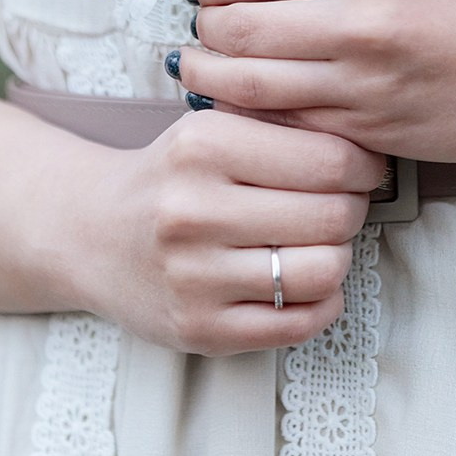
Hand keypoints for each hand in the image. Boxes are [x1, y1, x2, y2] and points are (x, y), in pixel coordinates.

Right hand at [67, 110, 384, 355]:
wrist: (89, 233)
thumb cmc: (168, 178)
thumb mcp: (209, 127)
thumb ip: (278, 126)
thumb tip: (367, 144)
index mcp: (202, 146)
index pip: (329, 159)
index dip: (364, 166)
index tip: (363, 169)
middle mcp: (193, 211)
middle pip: (333, 216)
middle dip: (353, 210)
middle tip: (342, 206)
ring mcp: (194, 277)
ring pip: (323, 272)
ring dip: (338, 258)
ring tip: (319, 244)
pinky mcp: (200, 329)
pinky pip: (299, 323)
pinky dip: (322, 303)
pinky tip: (303, 283)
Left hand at [179, 0, 455, 162]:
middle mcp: (359, 14)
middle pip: (235, 28)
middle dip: (203, 33)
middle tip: (194, 35)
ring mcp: (366, 79)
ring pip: (250, 84)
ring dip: (213, 79)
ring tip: (199, 73)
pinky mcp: (377, 131)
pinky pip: (295, 126)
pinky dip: (263, 118)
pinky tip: (255, 112)